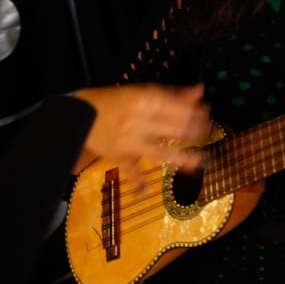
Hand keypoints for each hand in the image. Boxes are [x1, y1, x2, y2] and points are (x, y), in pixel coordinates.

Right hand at [72, 83, 210, 190]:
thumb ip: (173, 94)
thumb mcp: (142, 91)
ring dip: (181, 158)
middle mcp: (138, 121)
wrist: (77, 114)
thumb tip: (199, 91)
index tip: (207, 113)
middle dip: (194, 131)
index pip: (177, 107)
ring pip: (159, 152)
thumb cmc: (114, 102)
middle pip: (173, 128)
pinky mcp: (120, 157)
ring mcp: (130, 141)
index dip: (195, 112)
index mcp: (144, 102)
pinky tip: (145, 192)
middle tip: (207, 133)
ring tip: (199, 162)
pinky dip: (137, 183)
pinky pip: (131, 171)